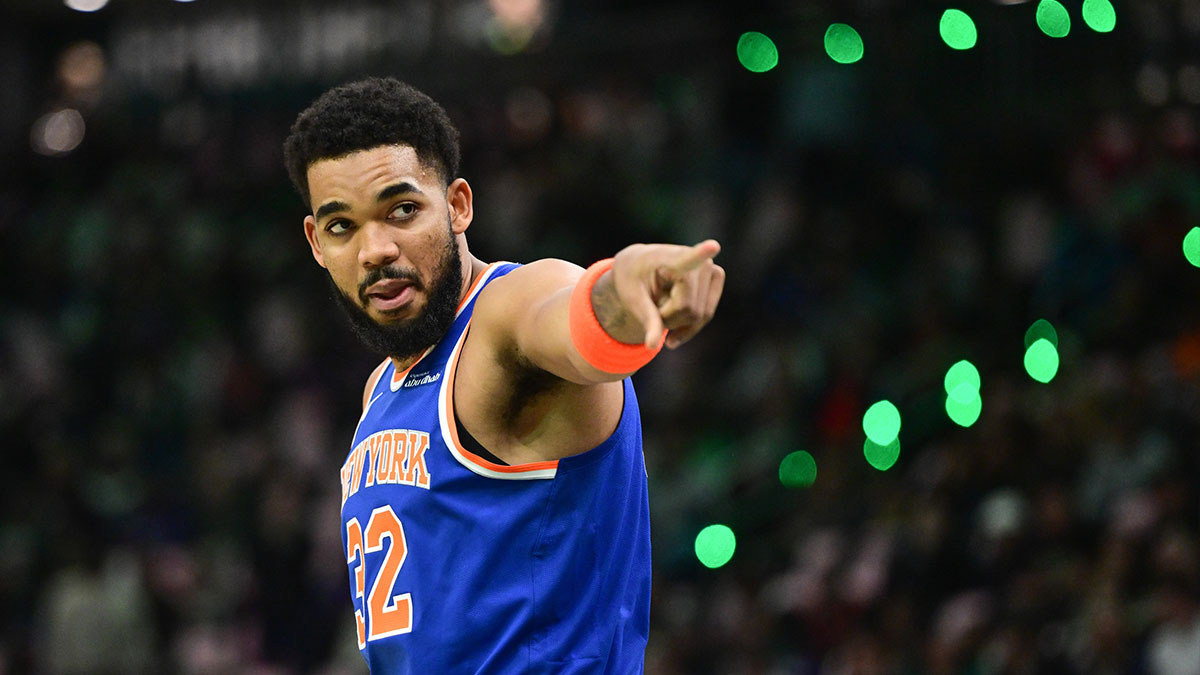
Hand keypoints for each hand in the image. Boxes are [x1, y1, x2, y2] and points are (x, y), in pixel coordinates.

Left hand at [609, 239, 725, 348]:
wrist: (640, 266)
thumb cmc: (633, 279)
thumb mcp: (633, 299)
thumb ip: (647, 319)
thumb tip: (651, 346)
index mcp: (670, 258)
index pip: (689, 258)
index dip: (702, 253)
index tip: (713, 246)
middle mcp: (697, 260)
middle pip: (688, 310)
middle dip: (669, 319)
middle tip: (652, 309)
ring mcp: (711, 268)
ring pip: (699, 316)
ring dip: (678, 323)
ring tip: (662, 308)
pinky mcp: (716, 276)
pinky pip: (707, 314)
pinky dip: (690, 327)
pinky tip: (673, 331)